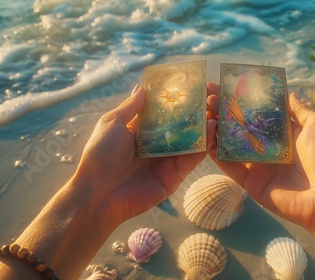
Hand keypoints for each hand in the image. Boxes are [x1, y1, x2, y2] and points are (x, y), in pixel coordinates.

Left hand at [74, 85, 214, 227]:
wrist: (99, 193)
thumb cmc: (100, 155)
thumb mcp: (112, 124)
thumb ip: (131, 108)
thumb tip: (142, 88)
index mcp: (140, 132)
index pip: (162, 114)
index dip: (175, 101)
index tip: (190, 87)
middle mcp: (156, 146)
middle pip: (179, 127)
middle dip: (194, 113)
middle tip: (210, 96)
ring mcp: (167, 161)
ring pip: (190, 141)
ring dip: (203, 127)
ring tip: (215, 110)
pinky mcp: (175, 175)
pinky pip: (192, 159)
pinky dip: (203, 145)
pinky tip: (211, 129)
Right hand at [207, 84, 314, 232]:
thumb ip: (300, 110)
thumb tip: (290, 92)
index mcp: (282, 133)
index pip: (256, 113)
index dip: (241, 100)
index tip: (224, 86)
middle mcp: (266, 147)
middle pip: (239, 127)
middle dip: (223, 112)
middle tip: (208, 98)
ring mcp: (256, 165)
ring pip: (230, 145)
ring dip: (215, 130)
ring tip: (203, 114)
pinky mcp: (249, 182)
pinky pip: (229, 166)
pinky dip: (216, 153)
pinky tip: (205, 138)